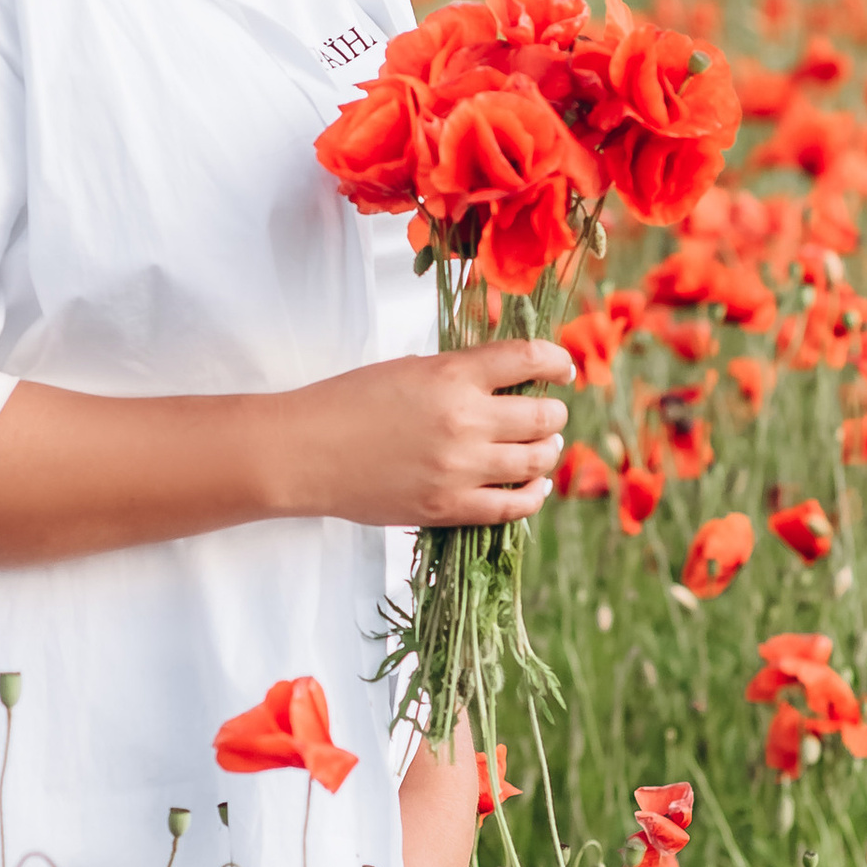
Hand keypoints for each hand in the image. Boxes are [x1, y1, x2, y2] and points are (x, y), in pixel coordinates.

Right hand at [286, 340, 570, 532]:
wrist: (304, 452)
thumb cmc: (348, 403)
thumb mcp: (408, 368)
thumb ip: (458, 374)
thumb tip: (505, 382)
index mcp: (453, 374)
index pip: (530, 358)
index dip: (556, 361)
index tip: (561, 368)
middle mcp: (465, 419)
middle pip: (544, 416)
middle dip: (554, 412)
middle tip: (550, 414)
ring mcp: (460, 467)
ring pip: (536, 461)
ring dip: (547, 451)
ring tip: (543, 448)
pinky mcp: (449, 507)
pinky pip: (513, 506)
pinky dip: (532, 495)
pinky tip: (534, 487)